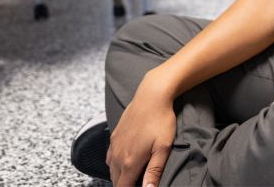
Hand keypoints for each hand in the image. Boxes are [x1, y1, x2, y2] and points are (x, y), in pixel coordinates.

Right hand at [107, 70, 176, 186]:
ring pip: (112, 170)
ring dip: (120, 176)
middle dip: (125, 185)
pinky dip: (115, 165)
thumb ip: (154, 171)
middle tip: (138, 182)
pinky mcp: (114, 137)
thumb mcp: (163, 147)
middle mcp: (118, 156)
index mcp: (130, 162)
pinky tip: (124, 162)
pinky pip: (109, 158)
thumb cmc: (161, 121)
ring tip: (133, 177)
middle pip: (116, 181)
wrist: (151, 96)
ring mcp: (114, 145)